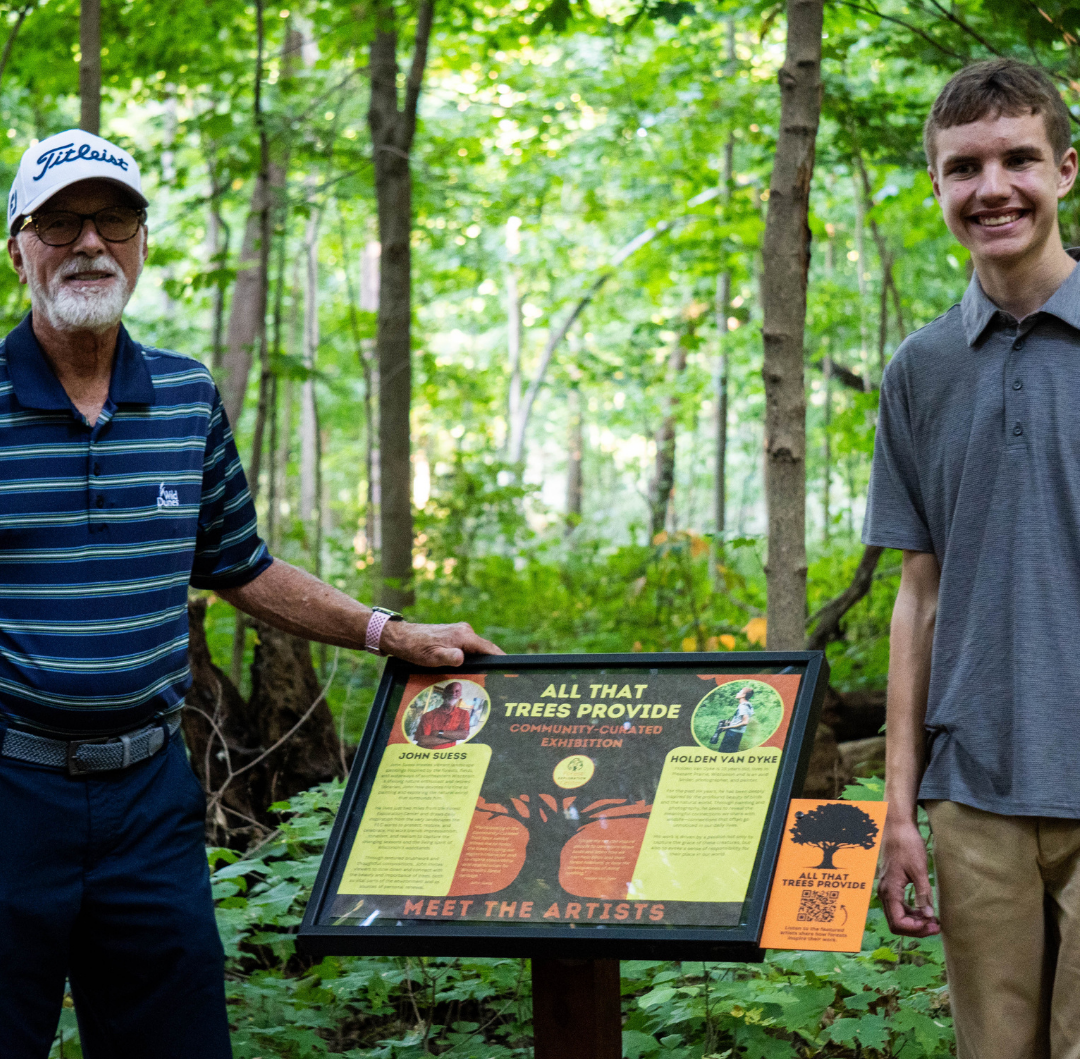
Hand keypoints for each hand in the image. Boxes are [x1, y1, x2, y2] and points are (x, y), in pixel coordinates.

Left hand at [380, 620, 503, 667]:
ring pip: (477, 648)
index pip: (489, 648)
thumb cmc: (415, 648)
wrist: (401, 637)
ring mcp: (459, 632)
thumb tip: (462, 658)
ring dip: (483, 660)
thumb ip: (448, 657)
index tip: (511, 669)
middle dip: (495, 661)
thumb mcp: (432, 657)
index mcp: (463, 636)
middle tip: (503, 678)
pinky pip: (469, 647)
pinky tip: (474, 668)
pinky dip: (474, 657)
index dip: (501, 659)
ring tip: (491, 676)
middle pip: (486, 648)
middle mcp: (464, 631)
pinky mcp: (454, 635)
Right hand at [877, 816, 939, 936]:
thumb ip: (923, 893)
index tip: (933, 924)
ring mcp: (887, 889)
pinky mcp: (892, 885)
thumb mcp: (919, 869)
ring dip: (914, 922)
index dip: (916, 929)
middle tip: (936, 926)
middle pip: (896, 923)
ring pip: (897, 916)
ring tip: (933, 920)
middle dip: (916, 929)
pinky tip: (925, 910)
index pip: (898, 922)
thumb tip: (928, 916)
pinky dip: (911, 913)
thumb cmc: (907, 845)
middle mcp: (885, 892)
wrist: (897, 828)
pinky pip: (899, 907)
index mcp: (890, 890)